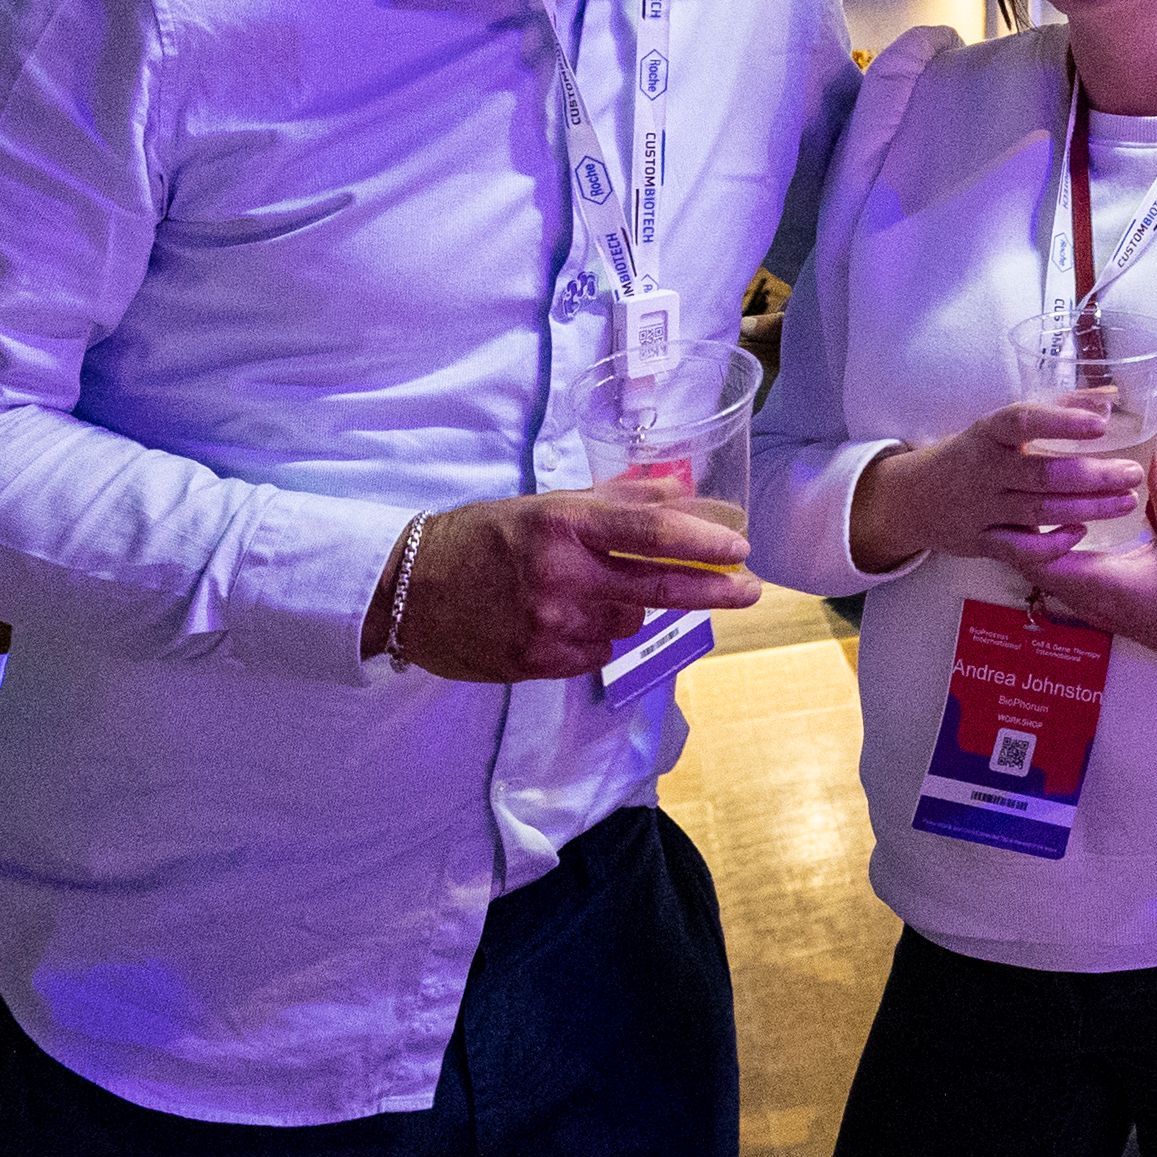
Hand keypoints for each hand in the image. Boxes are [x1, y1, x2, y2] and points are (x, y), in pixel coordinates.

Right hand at [365, 491, 759, 682]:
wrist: (406, 591)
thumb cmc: (480, 537)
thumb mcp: (545, 505)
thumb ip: (615, 501)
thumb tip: (683, 492)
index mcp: (562, 525)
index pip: (649, 531)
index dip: (701, 540)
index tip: (739, 546)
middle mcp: (560, 575)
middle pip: (656, 586)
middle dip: (712, 589)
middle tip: (750, 589)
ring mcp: (549, 625)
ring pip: (626, 623)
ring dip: (627, 608)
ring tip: (587, 592)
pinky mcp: (536, 664)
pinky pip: (595, 652)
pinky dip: (596, 637)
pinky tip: (566, 619)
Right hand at [846, 400, 1147, 577]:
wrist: (914, 499)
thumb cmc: (974, 453)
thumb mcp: (1003, 426)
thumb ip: (1058, 407)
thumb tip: (1111, 394)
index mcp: (987, 433)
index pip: (1021, 421)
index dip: (1062, 421)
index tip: (1102, 423)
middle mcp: (983, 470)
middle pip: (1041, 473)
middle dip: (1092, 475)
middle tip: (1132, 473)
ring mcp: (980, 509)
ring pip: (1038, 510)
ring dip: (1087, 508)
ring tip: (1127, 500)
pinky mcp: (980, 543)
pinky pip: (1019, 549)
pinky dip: (1050, 544)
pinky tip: (1081, 534)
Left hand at [1026, 440, 1156, 687]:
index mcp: (1101, 583)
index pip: (1039, 560)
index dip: (1030, 528)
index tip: (1039, 493)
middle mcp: (1086, 600)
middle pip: (1031, 568)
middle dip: (1024, 532)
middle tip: (1031, 490)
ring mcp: (1090, 609)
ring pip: (1044, 577)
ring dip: (1037, 545)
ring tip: (1042, 504)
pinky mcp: (1098, 610)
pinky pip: (1061, 583)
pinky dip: (1053, 557)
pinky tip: (1064, 531)